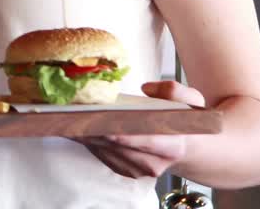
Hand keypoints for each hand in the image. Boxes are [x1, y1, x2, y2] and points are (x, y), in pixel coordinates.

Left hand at [75, 81, 204, 178]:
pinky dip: (88, 139)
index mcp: (173, 146)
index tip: (101, 122)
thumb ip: (174, 90)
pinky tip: (76, 124)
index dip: (121, 133)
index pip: (144, 141)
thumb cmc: (186, 121)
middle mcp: (154, 163)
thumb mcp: (191, 99)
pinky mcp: (124, 169)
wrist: (189, 147)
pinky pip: (101, 154)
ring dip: (85, 133)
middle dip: (94, 129)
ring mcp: (138, 170)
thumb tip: (146, 88)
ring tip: (67, 115)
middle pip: (117, 146)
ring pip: (104, 151)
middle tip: (72, 113)